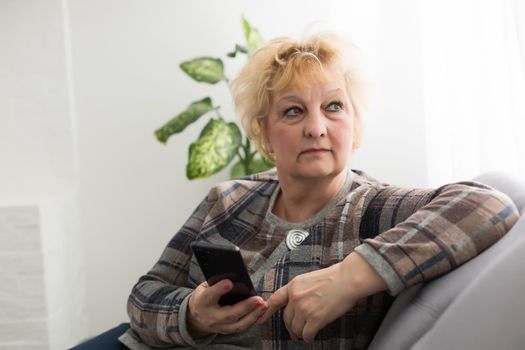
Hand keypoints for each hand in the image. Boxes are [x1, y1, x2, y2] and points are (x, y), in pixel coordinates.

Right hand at [187, 279, 267, 337]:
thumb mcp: (205, 287)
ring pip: (238, 324)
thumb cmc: (204, 296)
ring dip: (253, 315)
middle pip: (229, 314)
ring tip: (264, 305)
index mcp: (202, 302)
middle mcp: (211, 316)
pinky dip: (252, 320)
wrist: (196, 317)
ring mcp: (219, 326)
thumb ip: (216, 282)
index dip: (219, 289)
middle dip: (245, 307)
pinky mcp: (226, 331)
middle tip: (258, 299)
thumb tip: (233, 275)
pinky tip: (260, 312)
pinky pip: (241, 328)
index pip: (210, 296)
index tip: (229, 283)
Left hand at [256, 252, 386, 342]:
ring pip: (296, 328)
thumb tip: (295, 307)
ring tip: (308, 331)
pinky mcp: (315, 319)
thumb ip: (298, 292)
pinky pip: (307, 334)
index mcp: (293, 286)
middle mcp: (295, 298)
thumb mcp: (308, 279)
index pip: (274, 300)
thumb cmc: (332, 278)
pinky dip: (309, 337)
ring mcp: (304, 309)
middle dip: (291, 326)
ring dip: (301, 332)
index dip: (266, 312)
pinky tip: (312, 335)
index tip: (260, 320)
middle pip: (286, 318)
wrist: (347, 280)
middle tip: (296, 331)